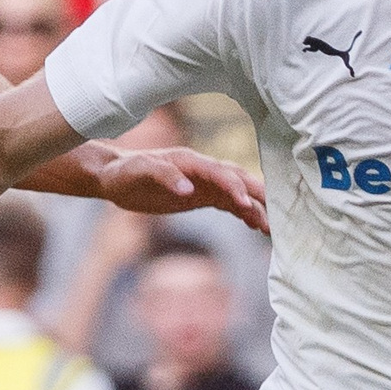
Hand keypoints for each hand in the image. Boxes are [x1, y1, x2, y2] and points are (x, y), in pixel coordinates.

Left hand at [94, 147, 267, 230]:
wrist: (115, 178)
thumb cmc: (124, 174)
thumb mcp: (138, 173)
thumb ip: (163, 177)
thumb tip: (187, 189)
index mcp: (190, 161)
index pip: (220, 173)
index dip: (235, 188)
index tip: (247, 206)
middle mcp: (202, 169)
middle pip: (238, 180)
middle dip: (258, 196)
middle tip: (276, 217)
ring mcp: (204, 182)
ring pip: (238, 192)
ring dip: (255, 207)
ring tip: (271, 228)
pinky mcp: (202, 195)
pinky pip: (229, 203)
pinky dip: (244, 212)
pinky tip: (256, 225)